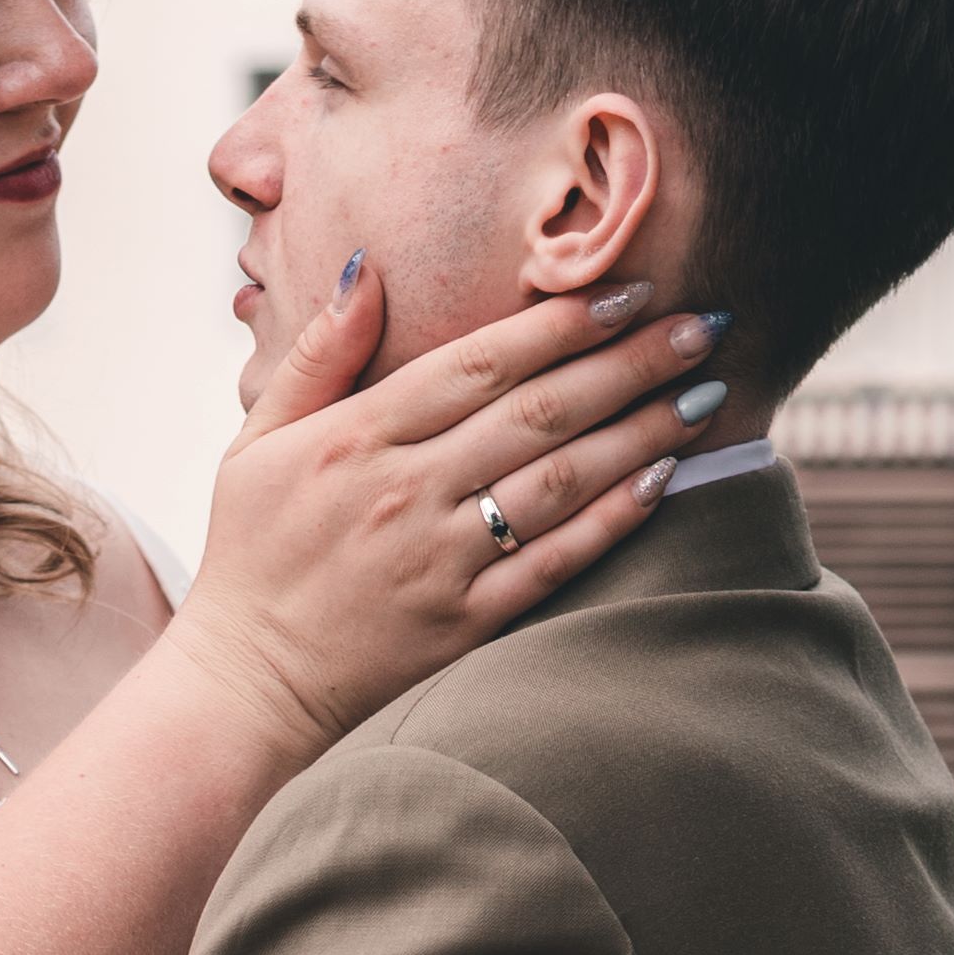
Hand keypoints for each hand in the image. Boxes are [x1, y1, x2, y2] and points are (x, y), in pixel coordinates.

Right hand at [171, 276, 725, 765]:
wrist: (247, 687)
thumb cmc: (253, 555)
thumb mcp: (256, 441)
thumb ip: (317, 353)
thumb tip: (368, 267)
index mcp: (356, 437)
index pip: (479, 362)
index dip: (561, 322)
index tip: (627, 289)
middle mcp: (405, 491)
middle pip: (540, 411)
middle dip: (630, 362)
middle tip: (701, 323)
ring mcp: (439, 560)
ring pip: (561, 480)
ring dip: (643, 430)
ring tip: (705, 391)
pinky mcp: (466, 623)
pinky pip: (557, 561)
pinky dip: (615, 517)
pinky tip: (666, 477)